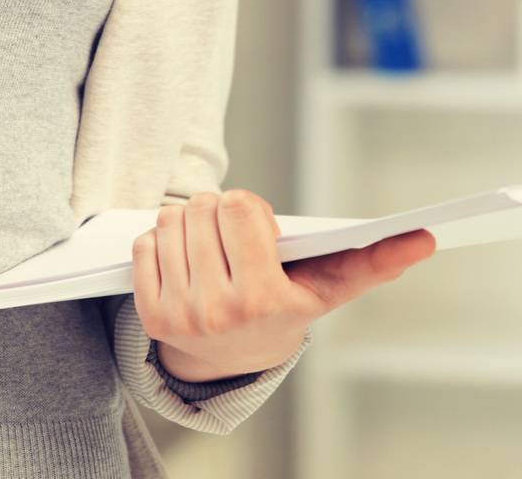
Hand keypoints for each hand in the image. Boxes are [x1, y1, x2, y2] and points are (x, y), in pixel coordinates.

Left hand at [132, 188, 436, 379]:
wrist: (231, 363)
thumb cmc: (284, 308)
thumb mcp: (327, 289)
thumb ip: (372, 262)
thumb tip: (424, 238)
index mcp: (262, 298)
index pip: (241, 205)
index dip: (253, 210)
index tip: (264, 233)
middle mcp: (218, 309)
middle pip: (203, 206)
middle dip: (219, 212)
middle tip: (234, 239)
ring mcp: (181, 313)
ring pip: (171, 219)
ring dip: (189, 223)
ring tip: (211, 249)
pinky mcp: (150, 312)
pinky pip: (144, 243)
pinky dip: (161, 243)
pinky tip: (184, 263)